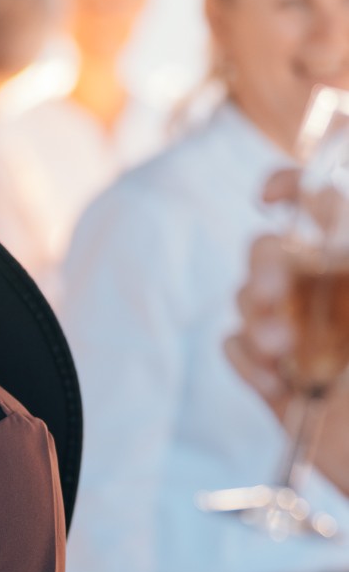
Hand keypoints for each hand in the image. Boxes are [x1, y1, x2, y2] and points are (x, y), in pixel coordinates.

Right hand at [225, 168, 348, 494]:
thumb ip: (346, 268)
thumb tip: (329, 233)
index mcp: (348, 268)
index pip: (318, 204)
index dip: (289, 187)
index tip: (268, 198)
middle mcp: (321, 290)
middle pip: (268, 251)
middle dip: (262, 270)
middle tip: (268, 296)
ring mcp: (293, 330)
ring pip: (244, 299)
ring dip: (257, 322)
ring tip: (282, 355)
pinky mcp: (268, 372)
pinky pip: (233, 347)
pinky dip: (249, 362)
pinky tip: (279, 384)